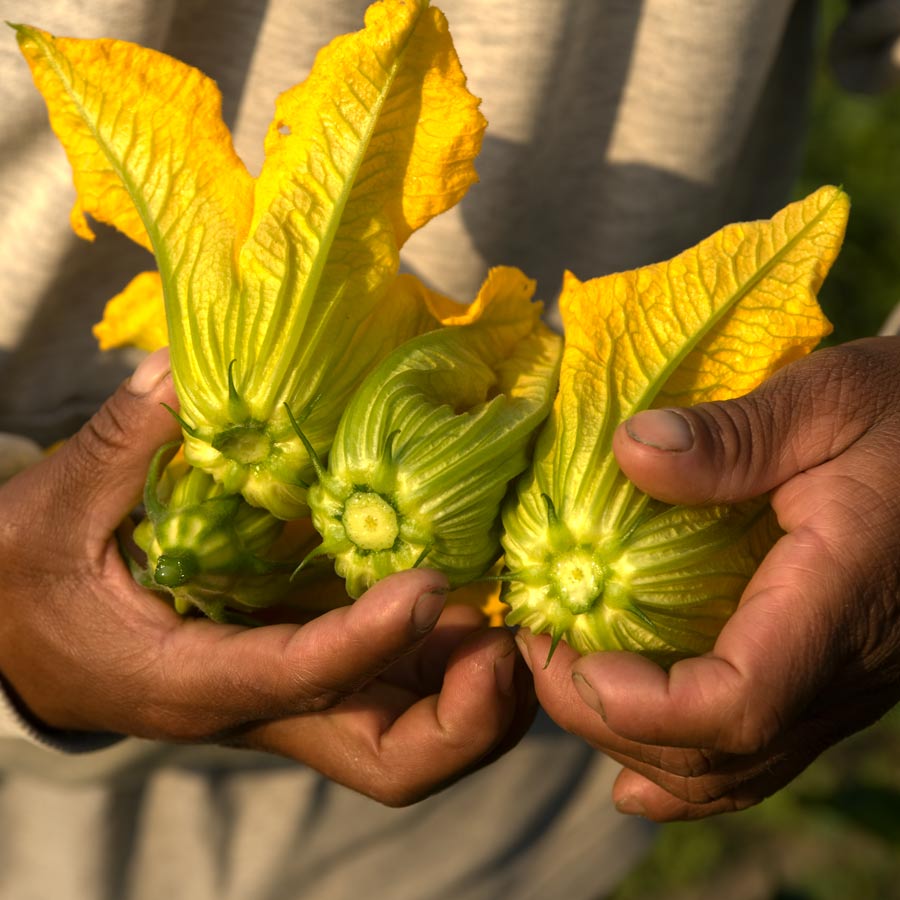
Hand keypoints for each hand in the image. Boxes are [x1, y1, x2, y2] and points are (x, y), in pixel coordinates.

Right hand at [0, 349, 533, 805]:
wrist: (21, 640)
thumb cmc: (29, 587)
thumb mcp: (53, 516)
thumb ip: (121, 445)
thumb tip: (184, 372)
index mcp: (194, 681)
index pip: (299, 680)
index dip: (370, 641)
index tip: (429, 582)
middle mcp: (267, 706)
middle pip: (394, 761)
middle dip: (472, 718)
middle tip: (513, 640)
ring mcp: (302, 692)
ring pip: (418, 729)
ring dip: (485, 685)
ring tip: (524, 608)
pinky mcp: (314, 664)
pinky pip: (407, 680)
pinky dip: (457, 650)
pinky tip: (480, 589)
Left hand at [518, 336, 899, 819]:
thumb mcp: (825, 400)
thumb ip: (734, 435)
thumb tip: (629, 454)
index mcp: (838, 599)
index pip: (739, 702)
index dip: (643, 704)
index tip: (565, 657)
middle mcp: (844, 668)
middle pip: (719, 754)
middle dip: (609, 723)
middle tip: (537, 653)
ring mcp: (841, 686)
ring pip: (736, 772)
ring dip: (638, 747)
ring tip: (568, 692)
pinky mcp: (830, 679)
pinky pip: (758, 754)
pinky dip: (686, 767)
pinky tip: (636, 760)